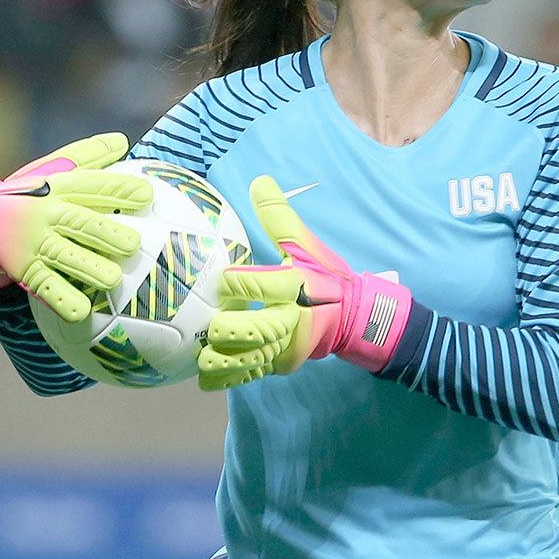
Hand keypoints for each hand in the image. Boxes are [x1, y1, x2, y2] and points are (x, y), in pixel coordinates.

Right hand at [0, 132, 151, 321]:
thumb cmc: (33, 192)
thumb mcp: (54, 169)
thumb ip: (89, 156)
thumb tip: (123, 141)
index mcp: (59, 187)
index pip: (92, 186)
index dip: (118, 190)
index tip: (146, 194)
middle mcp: (47, 213)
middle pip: (80, 222)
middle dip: (105, 233)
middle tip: (132, 243)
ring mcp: (35, 243)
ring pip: (65, 256)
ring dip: (88, 268)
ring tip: (113, 279)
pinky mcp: (25, 269)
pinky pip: (45, 287)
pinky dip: (62, 300)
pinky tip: (81, 312)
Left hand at [196, 175, 413, 390]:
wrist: (355, 317)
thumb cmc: (325, 277)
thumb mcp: (305, 245)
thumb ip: (279, 216)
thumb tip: (259, 180)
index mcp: (299, 286)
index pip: (271, 285)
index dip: (245, 284)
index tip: (224, 280)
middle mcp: (293, 319)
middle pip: (262, 329)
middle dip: (235, 330)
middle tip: (212, 327)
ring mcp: (288, 346)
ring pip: (255, 357)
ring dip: (227, 360)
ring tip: (203, 359)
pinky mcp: (282, 363)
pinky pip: (253, 373)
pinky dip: (230, 377)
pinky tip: (207, 378)